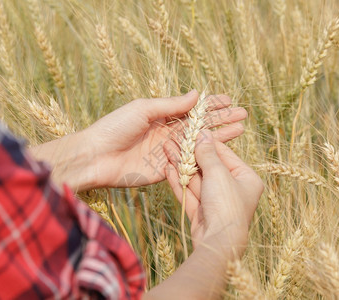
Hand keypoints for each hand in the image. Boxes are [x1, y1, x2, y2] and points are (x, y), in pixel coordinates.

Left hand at [81, 90, 247, 187]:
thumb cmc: (114, 128)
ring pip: (199, 144)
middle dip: (221, 120)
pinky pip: (189, 163)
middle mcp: (167, 133)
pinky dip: (205, 158)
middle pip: (200, 126)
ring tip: (240, 131)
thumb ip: (171, 105)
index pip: (192, 109)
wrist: (95, 157)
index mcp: (161, 115)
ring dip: (219, 137)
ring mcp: (168, 152)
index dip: (211, 105)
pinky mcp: (166, 170)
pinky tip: (221, 154)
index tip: (229, 101)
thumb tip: (196, 94)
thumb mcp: (143, 109)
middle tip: (243, 115)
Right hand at [164, 129, 263, 248]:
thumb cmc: (227, 205)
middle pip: (209, 167)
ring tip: (166, 150)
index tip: (192, 132)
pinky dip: (179, 182)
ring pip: (197, 180)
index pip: (224, 154)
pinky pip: (190, 194)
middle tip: (174, 140)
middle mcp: (233, 190)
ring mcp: (217, 203)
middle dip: (190, 154)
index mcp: (247, 179)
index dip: (206, 143)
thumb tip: (203, 134)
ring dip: (181, 166)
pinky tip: (168, 169)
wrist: (219, 243)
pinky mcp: (203, 214)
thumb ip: (208, 153)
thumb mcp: (218, 173)